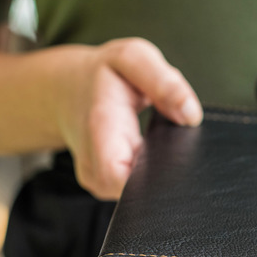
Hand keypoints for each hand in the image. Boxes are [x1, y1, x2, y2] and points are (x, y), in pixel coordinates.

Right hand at [56, 38, 202, 198]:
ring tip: (162, 145)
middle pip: (135, 195)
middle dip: (164, 178)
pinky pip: (133, 192)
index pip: (119, 178)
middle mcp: (93, 166)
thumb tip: (191, 115)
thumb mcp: (133, 58)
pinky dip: (149, 176)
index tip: (177, 162)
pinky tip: (154, 155)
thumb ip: (164, 82)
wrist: (66, 90)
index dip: (152, 180)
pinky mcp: (105, 187)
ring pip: (137, 197)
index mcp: (100, 130)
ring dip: (158, 176)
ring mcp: (97, 181)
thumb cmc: (103, 75)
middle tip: (177, 147)